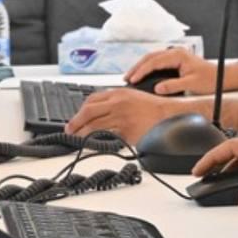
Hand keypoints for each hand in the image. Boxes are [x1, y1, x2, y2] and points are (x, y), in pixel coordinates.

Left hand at [65, 88, 181, 142]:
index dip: (79, 111)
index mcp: (118, 93)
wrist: (168, 114)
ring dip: (82, 134)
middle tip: (69, 130)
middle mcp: (117, 104)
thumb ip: (115, 101)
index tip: (75, 118)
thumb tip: (98, 111)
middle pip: (88, 112)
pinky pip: (108, 137)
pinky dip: (98, 141)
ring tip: (77, 139)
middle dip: (75, 122)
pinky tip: (93, 144)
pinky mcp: (126, 131)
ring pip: (94, 126)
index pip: (91, 100)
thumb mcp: (132, 96)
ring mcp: (121, 118)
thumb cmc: (152, 106)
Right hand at [125, 47, 216, 94]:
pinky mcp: (176, 61)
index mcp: (178, 55)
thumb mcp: (192, 85)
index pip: (154, 61)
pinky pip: (157, 62)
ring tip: (131, 77)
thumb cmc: (210, 80)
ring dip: (141, 67)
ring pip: (152, 58)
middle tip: (126, 78)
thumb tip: (158, 88)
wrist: (222, 77)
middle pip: (150, 57)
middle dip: (137, 67)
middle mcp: (176, 52)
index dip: (141, 70)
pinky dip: (148, 68)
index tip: (132, 79)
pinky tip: (142, 75)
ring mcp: (175, 55)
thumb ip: (174, 86)